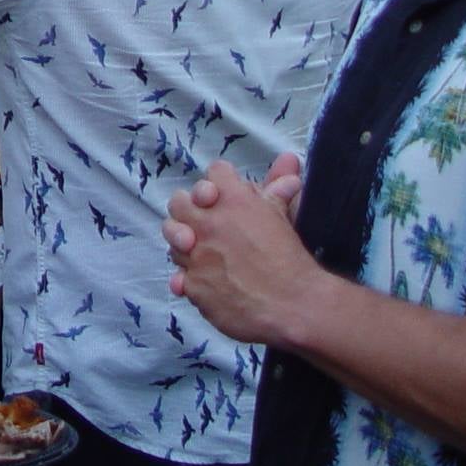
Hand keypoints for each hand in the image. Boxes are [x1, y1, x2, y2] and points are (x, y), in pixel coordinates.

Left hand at [161, 159, 316, 344]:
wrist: (292, 305)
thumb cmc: (289, 259)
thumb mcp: (283, 215)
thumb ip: (277, 187)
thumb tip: (288, 160)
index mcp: (232, 199)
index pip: (215, 172)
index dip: (220, 183)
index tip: (224, 194)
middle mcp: (207, 221)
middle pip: (179, 201)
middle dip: (189, 208)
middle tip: (202, 221)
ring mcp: (195, 253)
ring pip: (173, 237)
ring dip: (184, 242)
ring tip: (200, 250)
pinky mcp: (191, 283)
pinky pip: (177, 275)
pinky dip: (186, 277)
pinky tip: (200, 279)